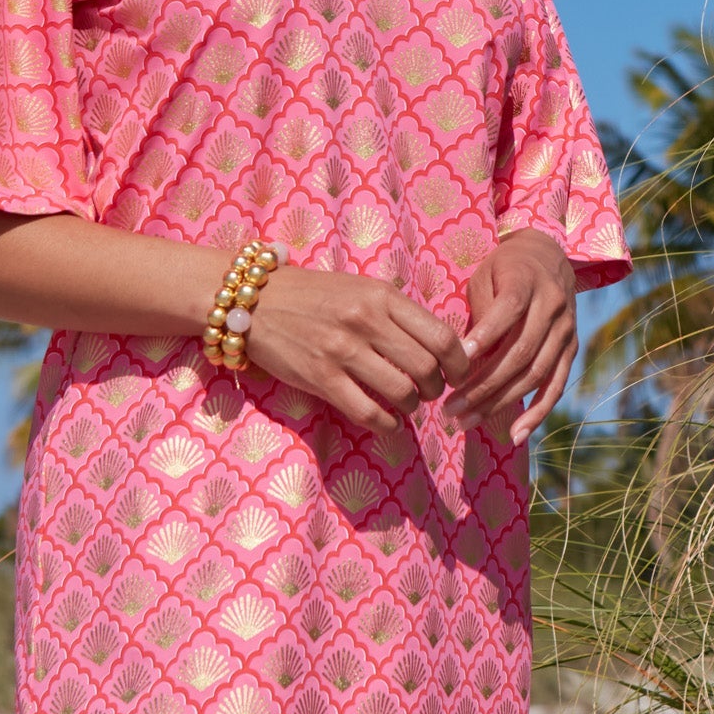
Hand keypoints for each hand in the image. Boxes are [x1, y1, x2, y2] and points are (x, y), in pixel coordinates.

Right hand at [245, 265, 471, 435]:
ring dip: (413, 406)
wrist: (253, 300)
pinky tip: (387, 422)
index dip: (459, 363)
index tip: (457, 374)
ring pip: (403, 392)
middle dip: (437, 387)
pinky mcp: (321, 378)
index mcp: (382, 296)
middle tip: (430, 391)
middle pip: (427, 368)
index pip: (442, 336)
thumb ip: (395, 313)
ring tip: (407, 403)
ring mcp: (343, 350)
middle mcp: (366, 321)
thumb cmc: (311, 295)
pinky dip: (387, 425)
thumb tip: (438, 346)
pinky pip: (369, 413)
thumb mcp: (360, 289)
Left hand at [447, 229, 577, 444]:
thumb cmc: (505, 268)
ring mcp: (566, 331)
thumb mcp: (486, 274)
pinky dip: (537, 413)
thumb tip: (471, 353)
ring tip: (467, 422)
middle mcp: (553, 307)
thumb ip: (482, 308)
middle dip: (484, 385)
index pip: (507, 312)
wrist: (548, 256)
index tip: (456, 363)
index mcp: (528, 282)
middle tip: (451, 407)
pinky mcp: (572, 349)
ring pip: (536, 375)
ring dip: (501, 403)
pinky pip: (556, 386)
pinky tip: (516, 434)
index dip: (484, 338)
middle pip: (521, 353)